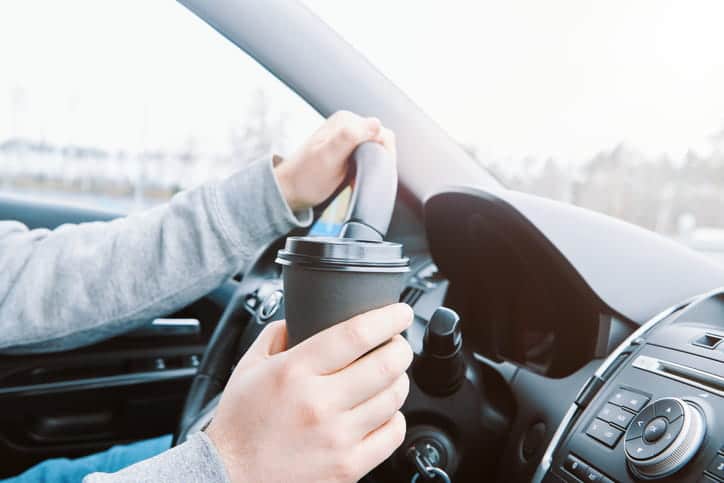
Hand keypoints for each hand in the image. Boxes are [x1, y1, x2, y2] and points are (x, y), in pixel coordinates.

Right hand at [205, 303, 413, 482]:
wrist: (230, 478)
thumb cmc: (240, 424)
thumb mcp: (249, 367)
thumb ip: (276, 335)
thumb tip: (301, 316)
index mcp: (294, 372)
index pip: (356, 334)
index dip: (388, 318)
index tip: (399, 313)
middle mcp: (319, 403)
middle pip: (386, 364)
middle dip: (401, 347)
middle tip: (398, 343)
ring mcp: (337, 437)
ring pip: (394, 397)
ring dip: (399, 379)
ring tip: (389, 375)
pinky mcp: (348, 466)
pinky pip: (393, 434)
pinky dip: (395, 417)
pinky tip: (383, 411)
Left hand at [274, 110, 395, 210]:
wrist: (290, 191)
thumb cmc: (305, 178)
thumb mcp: (328, 157)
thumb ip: (350, 138)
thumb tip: (376, 123)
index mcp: (346, 121)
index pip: (381, 132)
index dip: (382, 155)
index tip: (369, 171)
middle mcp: (349, 125)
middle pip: (381, 142)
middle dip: (378, 162)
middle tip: (360, 178)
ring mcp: (349, 138)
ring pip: (377, 152)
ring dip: (373, 168)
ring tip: (355, 180)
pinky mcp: (348, 152)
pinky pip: (369, 159)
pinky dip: (367, 171)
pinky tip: (354, 180)